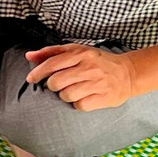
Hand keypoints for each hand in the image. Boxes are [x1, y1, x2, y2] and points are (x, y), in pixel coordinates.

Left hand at [23, 44, 138, 109]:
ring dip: (65, 95)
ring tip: (74, 90)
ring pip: (66, 95)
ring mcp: (97, 83)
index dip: (38, 73)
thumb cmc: (97, 62)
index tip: (31, 79)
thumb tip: (29, 56)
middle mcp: (89, 67)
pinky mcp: (104, 97)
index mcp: (81, 53)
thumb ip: (52, 52)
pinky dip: (78, 104)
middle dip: (53, 85)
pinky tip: (84, 97)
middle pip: (56, 82)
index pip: (52, 63)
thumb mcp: (77, 51)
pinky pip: (79, 105)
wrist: (128, 73)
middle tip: (60, 84)